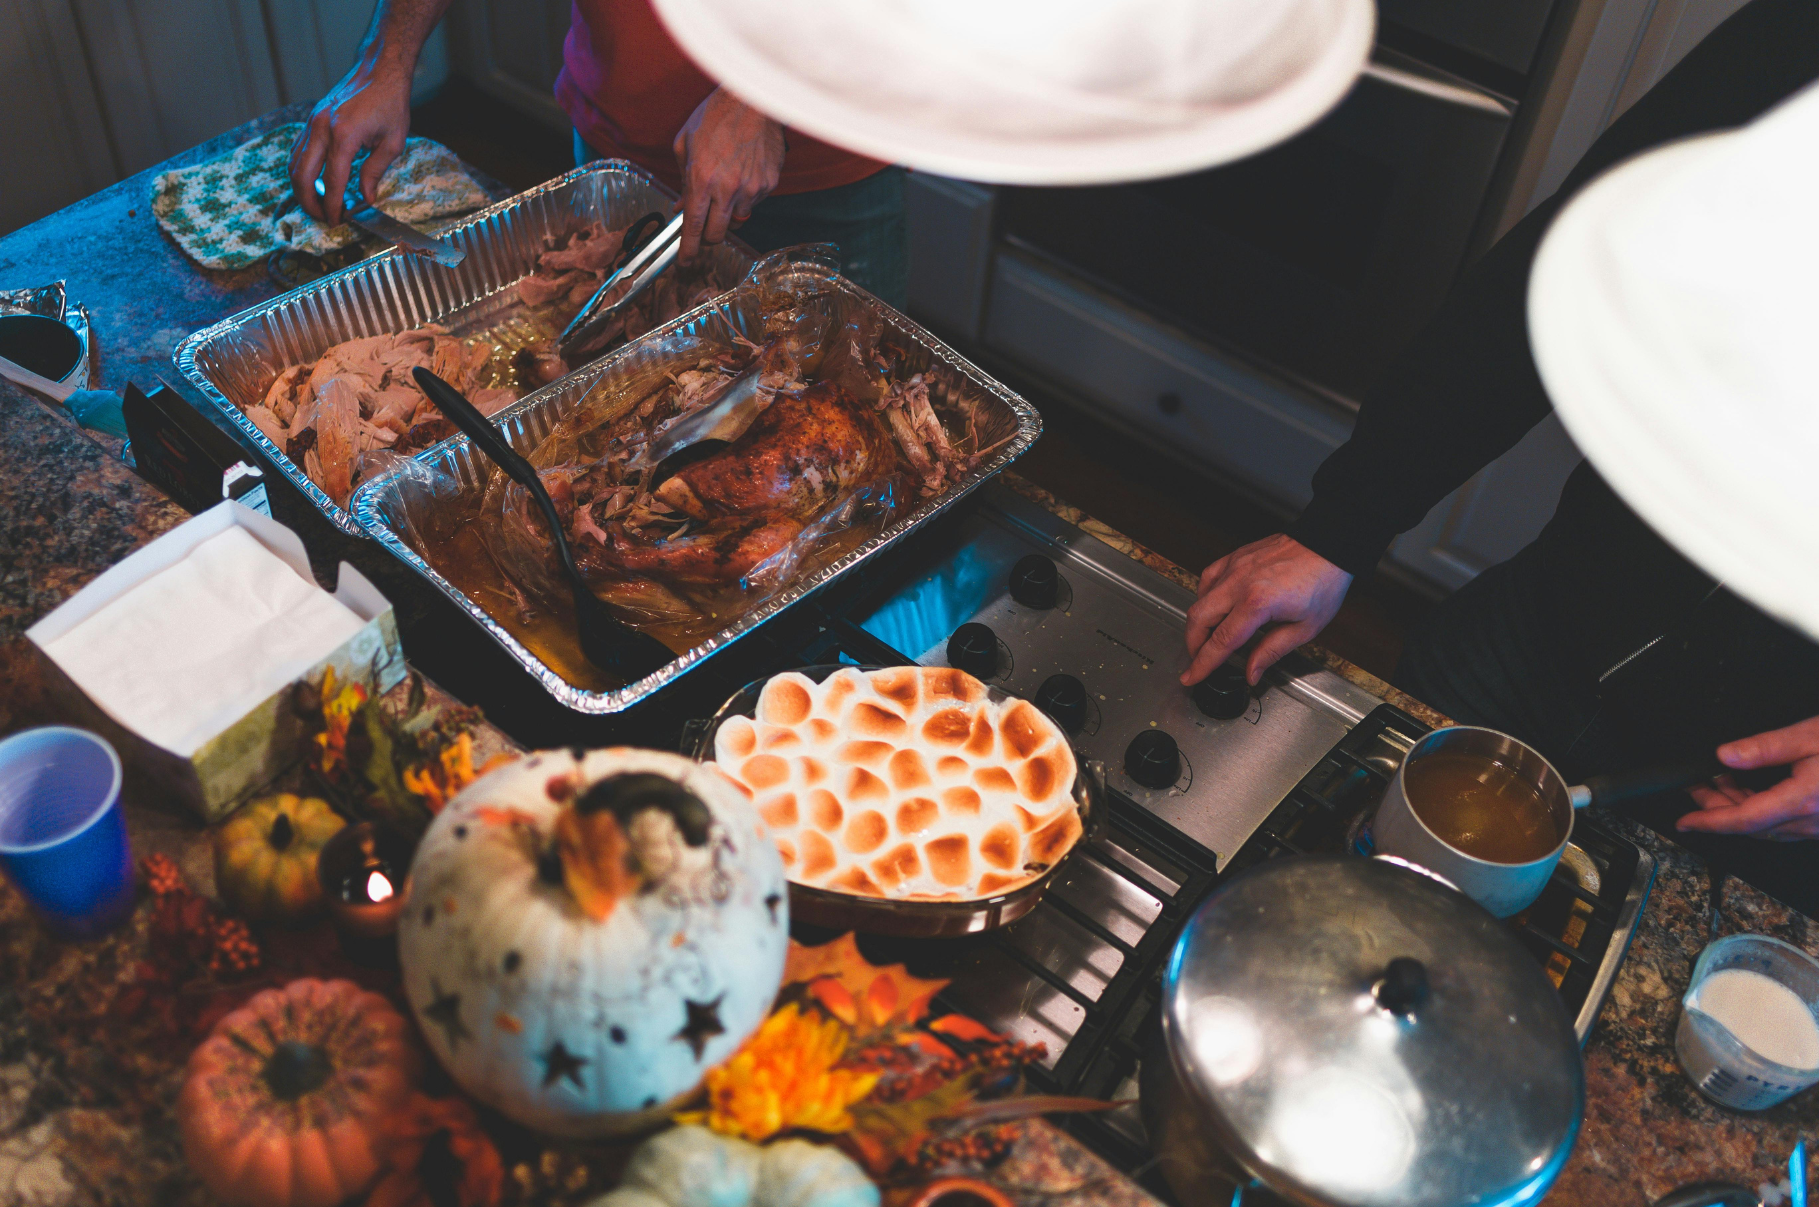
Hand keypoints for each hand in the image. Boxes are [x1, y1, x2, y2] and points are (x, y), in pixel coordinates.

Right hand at [288, 54, 412, 226]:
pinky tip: (313, 183)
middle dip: (309, 202)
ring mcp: (312, 122)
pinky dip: (301, 170)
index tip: (336, 221)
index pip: (332, 181)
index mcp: (344, 135)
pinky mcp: (311, 120)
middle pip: (302, 176)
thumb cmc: (390, 104)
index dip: (333, 206)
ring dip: (302, 188)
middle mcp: (322, 128)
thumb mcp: (393, 142)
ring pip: (294, 163)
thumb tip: (366, 198)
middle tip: (323, 218)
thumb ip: (375, 171)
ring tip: (318, 205)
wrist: (379, 71)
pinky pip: (297, 150)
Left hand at [672, 88, 785, 261]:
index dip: (688, 250)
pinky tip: (744, 172)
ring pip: (738, 219)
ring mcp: (751, 188)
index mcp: (702, 179)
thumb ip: (683, 180)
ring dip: (729, 211)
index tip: (685, 261)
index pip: (693, 227)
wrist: (752, 100)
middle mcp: (727, 189)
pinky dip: (746, 195)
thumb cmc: (716, 116)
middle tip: (706, 226)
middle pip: (717, 234)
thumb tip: (682, 207)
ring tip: (727, 183)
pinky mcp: (769, 184)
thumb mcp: (686, 144)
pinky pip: (754, 202)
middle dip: (708, 236)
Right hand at [1181, 535, 1351, 686]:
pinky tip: (1215, 606)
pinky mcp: (1235, 557)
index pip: (1221, 642)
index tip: (1191, 677)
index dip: (1203, 664)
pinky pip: (1208, 579)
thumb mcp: (1305, 627)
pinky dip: (1205, 597)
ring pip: (1199, 599)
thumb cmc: (1323, 583)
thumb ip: (1271, 651)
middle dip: (1193, 645)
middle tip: (1200, 660)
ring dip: (1198, 623)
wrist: (1328, 546)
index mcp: (1258, 603)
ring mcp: (1234, 567)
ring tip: (1210, 637)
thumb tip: (1251, 672)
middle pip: (1198, 620)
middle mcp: (1239, 583)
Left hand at [1679, 716, 1818, 839]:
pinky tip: (1749, 792)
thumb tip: (1727, 755)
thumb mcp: (1810, 736)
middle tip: (1696, 787)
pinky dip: (1761, 809)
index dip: (1710, 822)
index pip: (1744, 819)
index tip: (1685, 822)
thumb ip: (1766, 747)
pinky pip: (1785, 823)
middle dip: (1717, 808)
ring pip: (1767, 826)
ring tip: (1719, 781)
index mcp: (1803, 800)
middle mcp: (1812, 821)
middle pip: (1751, 824)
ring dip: (1739, 808)